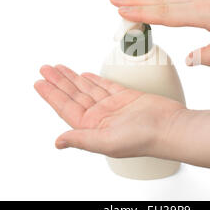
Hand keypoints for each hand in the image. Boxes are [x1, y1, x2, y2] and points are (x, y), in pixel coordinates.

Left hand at [34, 65, 184, 157]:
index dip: (51, 95)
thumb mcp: (107, 141)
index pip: (66, 108)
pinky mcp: (126, 97)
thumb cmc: (144, 138)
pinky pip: (105, 86)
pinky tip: (83, 75)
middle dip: (58, 82)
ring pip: (87, 88)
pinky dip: (94, 79)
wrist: (170, 127)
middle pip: (74, 95)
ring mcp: (113, 106)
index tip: (39, 83)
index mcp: (93, 128)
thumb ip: (81, 139)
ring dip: (72, 78)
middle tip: (45, 69)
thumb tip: (58, 141)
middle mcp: (100, 117)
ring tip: (58, 68)